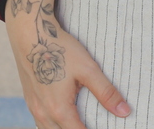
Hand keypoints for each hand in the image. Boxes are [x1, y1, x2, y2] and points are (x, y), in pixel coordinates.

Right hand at [5, 0, 130, 128]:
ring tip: (79, 122)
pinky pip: (41, 122)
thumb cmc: (59, 49)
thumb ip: (106, 92)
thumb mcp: (87, 69)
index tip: (105, 128)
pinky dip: (53, 125)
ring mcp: (33, 107)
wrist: (29, 33)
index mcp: (59, 110)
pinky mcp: (29, 99)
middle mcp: (43, 113)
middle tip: (92, 123)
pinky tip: (62, 117)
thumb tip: (125, 111)